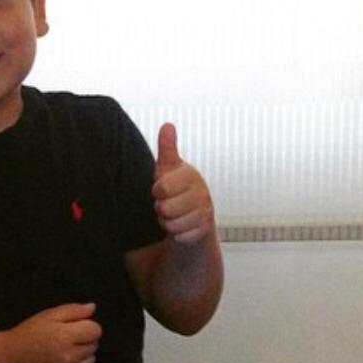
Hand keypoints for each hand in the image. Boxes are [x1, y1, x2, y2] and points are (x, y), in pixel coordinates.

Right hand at [4, 303, 100, 362]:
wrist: (12, 356)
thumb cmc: (29, 333)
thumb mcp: (48, 315)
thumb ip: (73, 310)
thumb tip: (92, 308)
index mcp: (65, 336)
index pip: (95, 329)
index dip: (86, 324)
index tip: (74, 325)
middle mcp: (69, 355)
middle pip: (94, 343)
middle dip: (84, 337)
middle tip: (64, 336)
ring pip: (91, 357)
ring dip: (83, 351)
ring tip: (63, 348)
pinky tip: (64, 359)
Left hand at [153, 123, 214, 244]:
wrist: (193, 215)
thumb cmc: (175, 189)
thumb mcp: (167, 168)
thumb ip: (167, 148)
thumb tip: (168, 125)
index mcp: (190, 175)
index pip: (162, 188)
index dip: (157, 191)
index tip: (161, 189)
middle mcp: (202, 192)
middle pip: (164, 208)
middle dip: (161, 209)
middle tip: (167, 203)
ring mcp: (205, 212)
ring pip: (171, 224)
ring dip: (167, 222)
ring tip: (173, 214)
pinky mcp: (205, 230)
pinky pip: (179, 236)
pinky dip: (176, 234)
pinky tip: (181, 227)